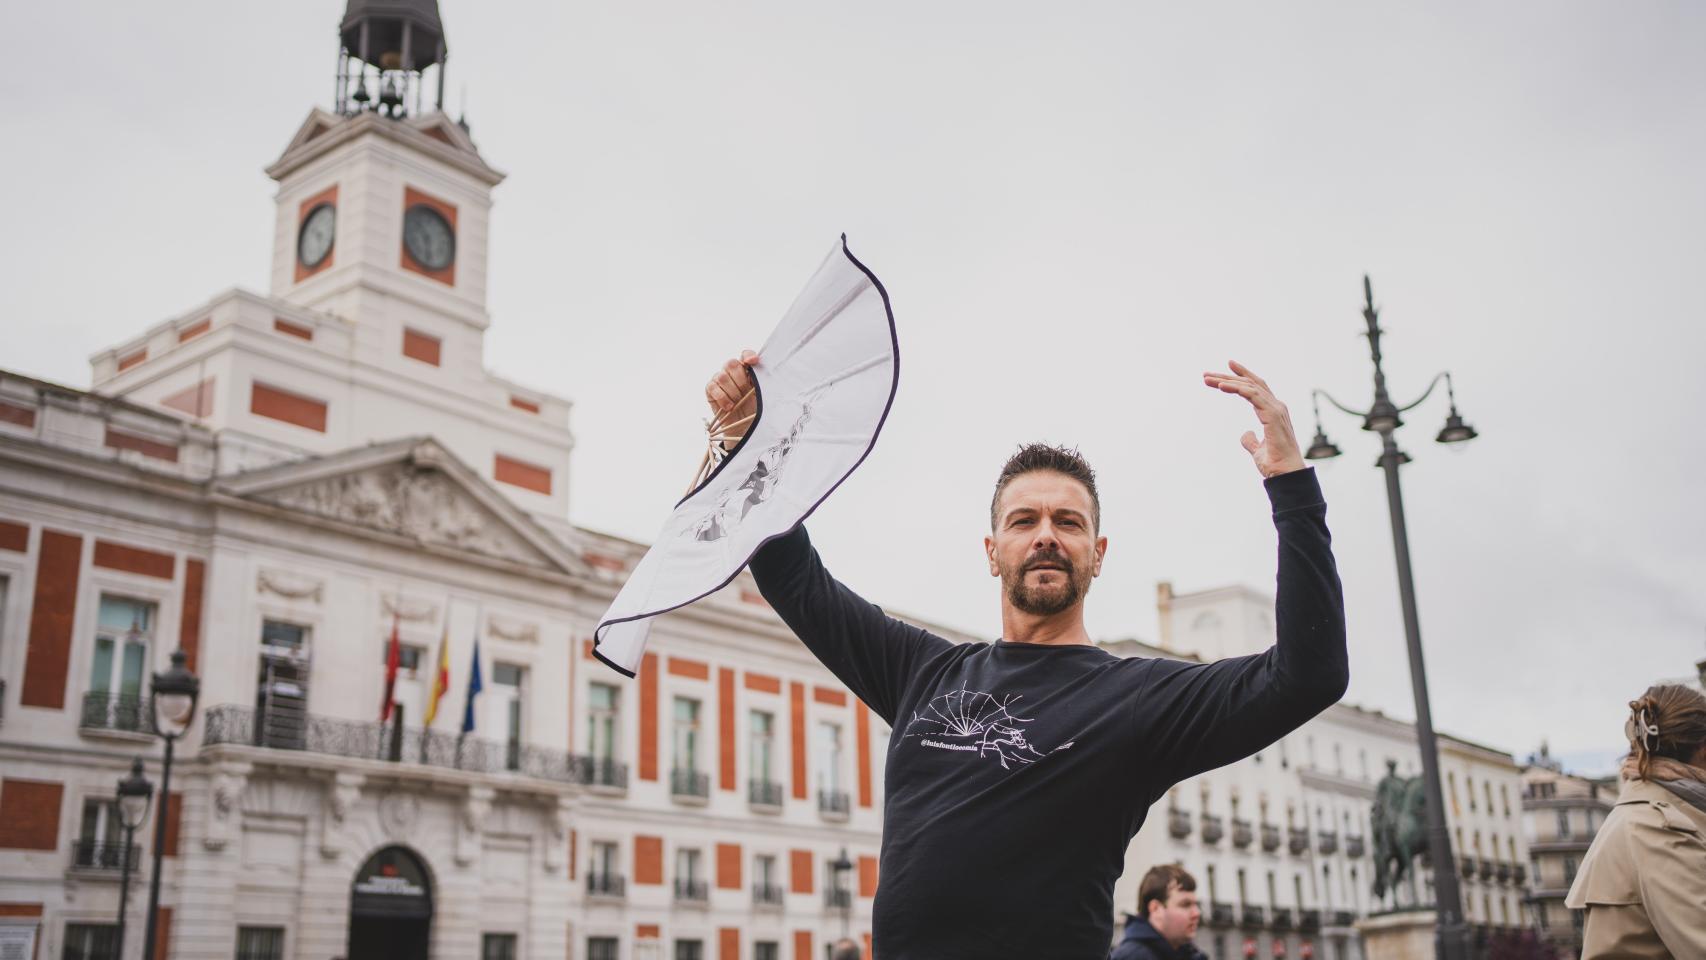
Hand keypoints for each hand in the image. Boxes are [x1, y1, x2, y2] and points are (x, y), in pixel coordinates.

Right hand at [706, 350, 759, 444]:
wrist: (742, 426)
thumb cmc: (754, 409)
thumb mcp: (762, 395)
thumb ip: (762, 382)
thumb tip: (765, 373)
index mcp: (746, 370)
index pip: (745, 354)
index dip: (748, 356)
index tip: (753, 361)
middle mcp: (731, 371)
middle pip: (732, 364)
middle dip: (740, 379)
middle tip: (745, 392)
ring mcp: (719, 379)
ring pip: (722, 376)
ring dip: (732, 391)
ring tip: (737, 402)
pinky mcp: (710, 389)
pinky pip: (713, 387)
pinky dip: (722, 397)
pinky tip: (729, 406)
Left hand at [1203, 360, 1305, 477]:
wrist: (1285, 475)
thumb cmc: (1275, 464)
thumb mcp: (1257, 450)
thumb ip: (1251, 441)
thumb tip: (1245, 434)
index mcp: (1273, 412)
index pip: (1257, 388)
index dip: (1243, 376)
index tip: (1228, 366)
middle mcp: (1276, 407)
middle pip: (1250, 384)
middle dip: (1229, 376)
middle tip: (1207, 375)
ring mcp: (1276, 409)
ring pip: (1249, 387)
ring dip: (1227, 381)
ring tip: (1208, 379)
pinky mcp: (1273, 415)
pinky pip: (1253, 396)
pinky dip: (1237, 388)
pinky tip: (1221, 386)